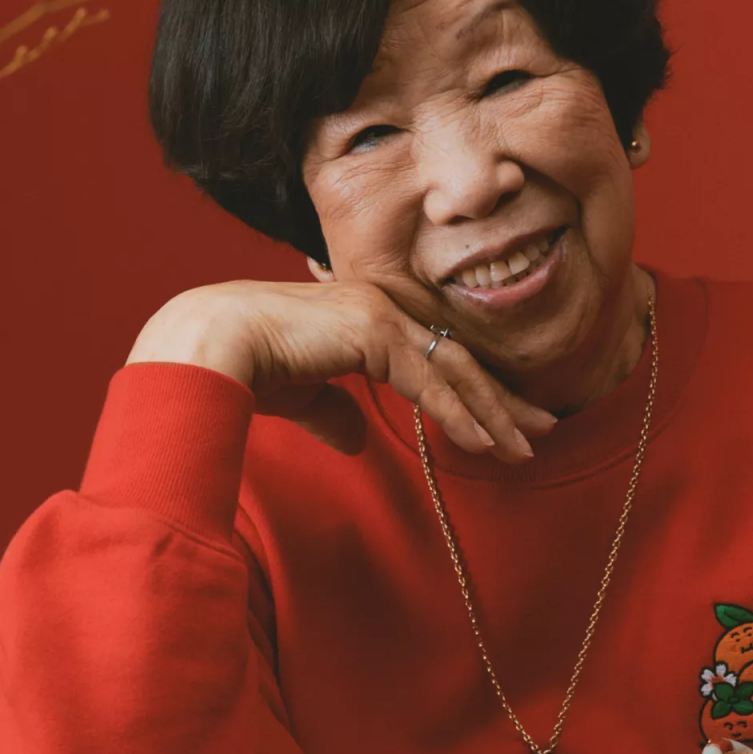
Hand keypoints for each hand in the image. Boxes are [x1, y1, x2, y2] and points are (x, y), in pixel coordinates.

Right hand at [127, 278, 555, 462]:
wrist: (207, 347)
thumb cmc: (243, 368)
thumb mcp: (301, 395)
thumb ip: (333, 411)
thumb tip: (356, 439)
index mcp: (366, 316)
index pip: (435, 357)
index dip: (474, 391)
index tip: (507, 422)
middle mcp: (381, 307)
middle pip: (458, 360)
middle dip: (503, 399)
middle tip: (544, 430)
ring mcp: (380, 314)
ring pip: (453, 370)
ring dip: (494, 412)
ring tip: (527, 447)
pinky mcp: (374, 333)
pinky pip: (429, 383)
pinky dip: (460, 414)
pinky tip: (486, 443)